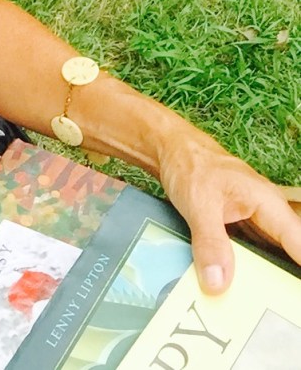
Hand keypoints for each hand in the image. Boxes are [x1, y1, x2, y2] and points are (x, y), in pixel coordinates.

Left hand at [157, 129, 300, 293]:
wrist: (169, 149)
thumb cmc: (190, 166)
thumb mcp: (199, 204)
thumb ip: (210, 243)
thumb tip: (218, 284)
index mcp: (268, 204)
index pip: (299, 243)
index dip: (299, 270)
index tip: (294, 299)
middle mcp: (267, 214)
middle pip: (288, 253)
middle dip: (284, 280)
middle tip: (276, 307)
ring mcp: (253, 221)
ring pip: (268, 256)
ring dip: (263, 277)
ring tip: (257, 305)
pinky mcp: (237, 227)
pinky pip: (248, 253)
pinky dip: (243, 270)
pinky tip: (235, 288)